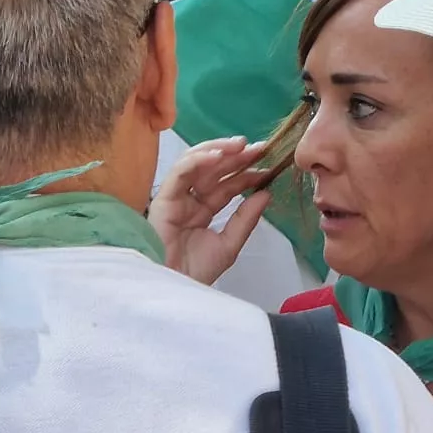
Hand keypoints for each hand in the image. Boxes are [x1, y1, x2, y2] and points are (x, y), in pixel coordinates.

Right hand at [148, 137, 273, 285]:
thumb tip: (266, 193)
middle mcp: (189, 200)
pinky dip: (199, 160)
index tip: (269, 167)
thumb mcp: (229, 244)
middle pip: (214, 171)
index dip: (247, 174)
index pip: (227, 186)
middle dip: (237, 158)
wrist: (174, 288)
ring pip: (197, 164)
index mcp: (203, 211)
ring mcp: (176, 197)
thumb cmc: (196, 271)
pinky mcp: (164, 197)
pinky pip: (181, 171)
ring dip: (219, 150)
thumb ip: (246, 218)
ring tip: (243, 145)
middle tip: (261, 148)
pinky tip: (219, 155)